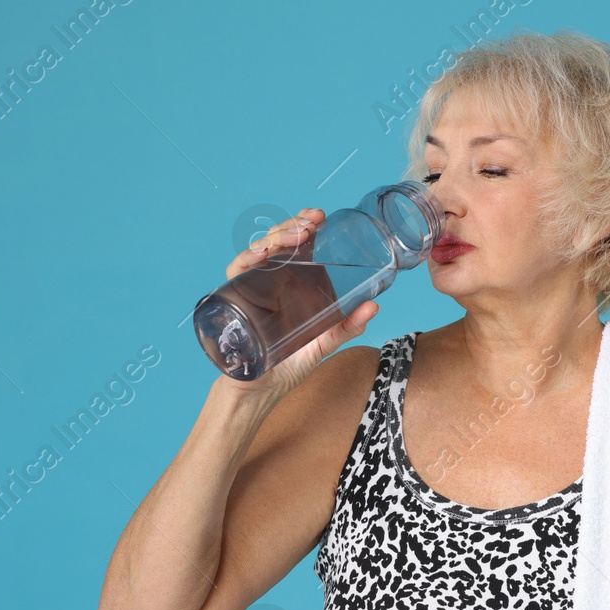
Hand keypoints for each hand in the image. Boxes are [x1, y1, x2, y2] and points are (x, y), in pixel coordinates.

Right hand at [215, 207, 377, 400]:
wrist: (258, 392)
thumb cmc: (287, 367)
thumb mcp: (322, 344)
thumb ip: (346, 327)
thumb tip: (374, 305)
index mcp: (292, 283)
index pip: (297, 245)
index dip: (304, 225)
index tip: (319, 217)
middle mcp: (270, 281)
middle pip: (277, 242)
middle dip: (291, 226)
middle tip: (309, 224)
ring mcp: (251, 288)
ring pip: (258, 250)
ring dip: (273, 238)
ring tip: (292, 237)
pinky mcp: (234, 300)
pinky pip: (235, 272)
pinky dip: (246, 259)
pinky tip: (260, 255)